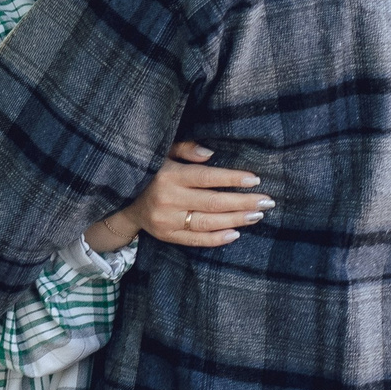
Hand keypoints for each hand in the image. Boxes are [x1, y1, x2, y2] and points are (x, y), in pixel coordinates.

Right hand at [86, 142, 269, 251]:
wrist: (124, 203)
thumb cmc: (151, 172)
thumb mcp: (163, 153)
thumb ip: (186, 149)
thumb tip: (211, 154)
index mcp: (168, 175)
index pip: (206, 177)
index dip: (231, 179)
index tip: (255, 180)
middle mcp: (168, 199)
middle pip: (213, 202)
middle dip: (243, 202)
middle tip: (266, 201)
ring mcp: (167, 220)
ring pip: (208, 223)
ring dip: (236, 220)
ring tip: (257, 215)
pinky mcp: (167, 236)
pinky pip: (196, 240)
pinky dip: (217, 239)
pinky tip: (236, 233)